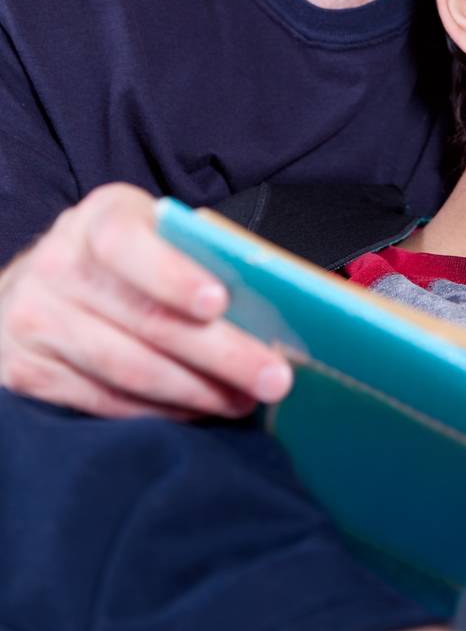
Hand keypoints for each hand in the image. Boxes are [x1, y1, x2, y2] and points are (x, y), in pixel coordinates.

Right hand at [0, 183, 292, 418]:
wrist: (33, 288)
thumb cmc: (118, 260)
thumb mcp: (149, 234)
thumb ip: (193, 250)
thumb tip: (266, 289)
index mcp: (98, 219)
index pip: (127, 244)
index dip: (173, 275)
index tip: (219, 304)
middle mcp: (58, 266)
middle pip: (144, 319)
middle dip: (219, 353)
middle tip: (273, 378)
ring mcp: (37, 320)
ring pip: (127, 368)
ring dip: (196, 392)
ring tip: (244, 401)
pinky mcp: (28, 371)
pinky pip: (104, 400)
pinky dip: (159, 411)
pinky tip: (198, 411)